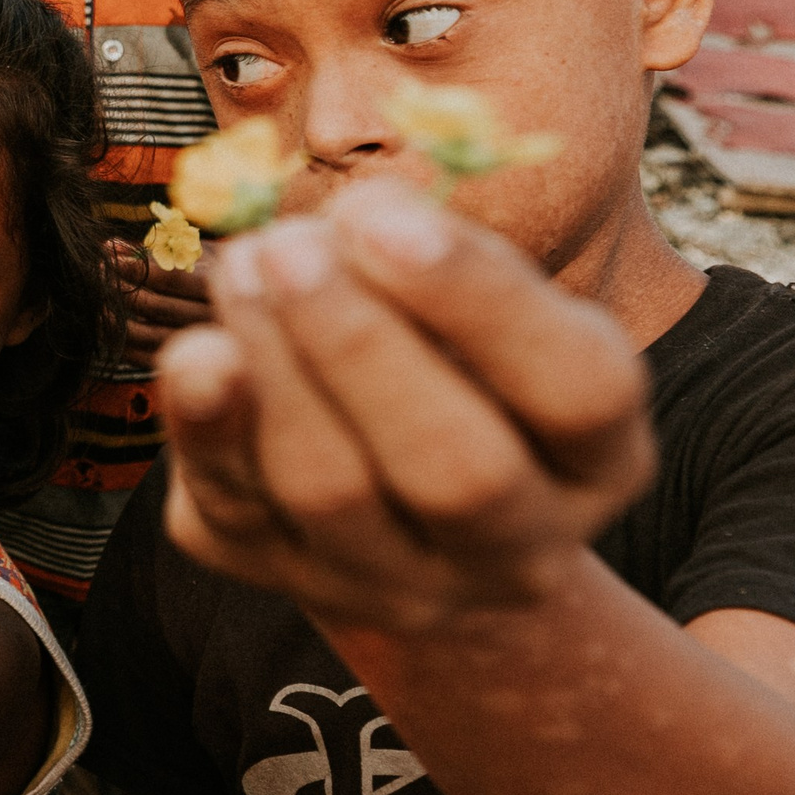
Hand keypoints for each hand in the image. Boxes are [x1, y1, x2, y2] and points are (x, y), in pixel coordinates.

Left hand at [108, 236, 212, 357]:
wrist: (244, 310)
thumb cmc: (210, 269)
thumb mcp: (192, 250)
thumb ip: (151, 248)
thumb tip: (109, 247)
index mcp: (220, 286)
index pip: (171, 278)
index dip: (135, 269)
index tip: (108, 259)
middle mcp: (213, 318)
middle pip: (157, 306)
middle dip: (120, 289)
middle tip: (97, 275)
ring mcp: (201, 346)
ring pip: (149, 335)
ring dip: (116, 318)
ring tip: (96, 300)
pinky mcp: (186, 366)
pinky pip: (146, 358)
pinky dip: (121, 343)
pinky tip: (104, 327)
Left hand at [156, 177, 654, 633]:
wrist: (405, 508)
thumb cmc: (456, 363)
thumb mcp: (482, 310)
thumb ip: (435, 261)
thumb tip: (353, 220)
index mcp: (599, 460)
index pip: (578, 391)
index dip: (479, 297)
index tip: (378, 212)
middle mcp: (516, 546)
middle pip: (456, 469)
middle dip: (360, 342)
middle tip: (289, 244)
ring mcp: (399, 582)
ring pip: (332, 491)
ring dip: (275, 364)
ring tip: (243, 266)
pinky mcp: (287, 577)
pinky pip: (237, 511)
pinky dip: (206, 424)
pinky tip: (196, 350)